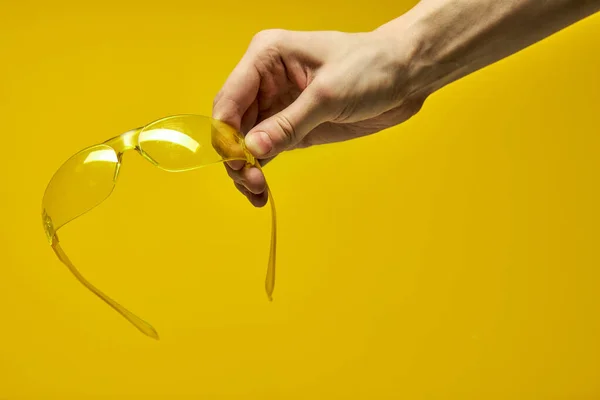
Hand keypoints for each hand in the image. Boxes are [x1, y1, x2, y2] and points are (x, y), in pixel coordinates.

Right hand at [212, 28, 427, 206]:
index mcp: (266, 57)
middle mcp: (264, 81)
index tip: (239, 163)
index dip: (228, 134)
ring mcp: (277, 105)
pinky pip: (266, 151)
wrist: (405, 76)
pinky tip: (261, 193)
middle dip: (236, 155)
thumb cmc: (371, 67)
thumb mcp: (328, 95)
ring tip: (257, 194)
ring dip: (245, 169)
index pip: (230, 99)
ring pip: (245, 142)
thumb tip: (252, 150)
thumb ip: (288, 123)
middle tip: (252, 183)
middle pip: (233, 124)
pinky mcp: (292, 126)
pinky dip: (260, 171)